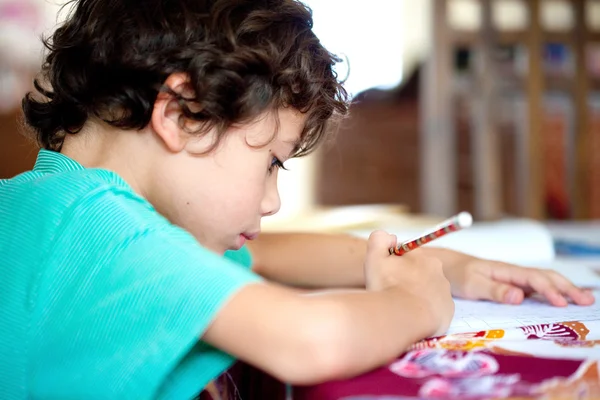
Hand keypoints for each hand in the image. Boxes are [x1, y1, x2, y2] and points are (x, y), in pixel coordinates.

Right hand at [364, 231, 453, 335]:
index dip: (394, 264)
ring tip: (401, 306)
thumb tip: (390, 237)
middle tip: (391, 292)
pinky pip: (434, 307)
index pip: (407, 255)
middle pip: (419, 271)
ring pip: (427, 289)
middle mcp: (438, 270)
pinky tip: (412, 315)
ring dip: (415, 294)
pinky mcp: (448, 310)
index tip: (385, 276)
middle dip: (407, 278)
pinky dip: (424, 310)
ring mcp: (445, 291)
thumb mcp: (374, 257)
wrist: (404, 319)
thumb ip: (379, 239)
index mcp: (421, 256)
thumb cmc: (388, 287)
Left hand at [444, 256, 595, 306]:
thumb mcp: (472, 285)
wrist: (444, 266)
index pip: (534, 279)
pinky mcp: (509, 284)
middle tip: (587, 301)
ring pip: (543, 281)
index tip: (562, 304)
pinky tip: (560, 299)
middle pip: (546, 277)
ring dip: (563, 288)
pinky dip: (551, 291)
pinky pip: (535, 287)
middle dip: (567, 288)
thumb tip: (520, 297)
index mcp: (505, 270)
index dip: (549, 290)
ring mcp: (512, 278)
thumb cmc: (456, 275)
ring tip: (583, 299)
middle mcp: (513, 272)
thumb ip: (495, 291)